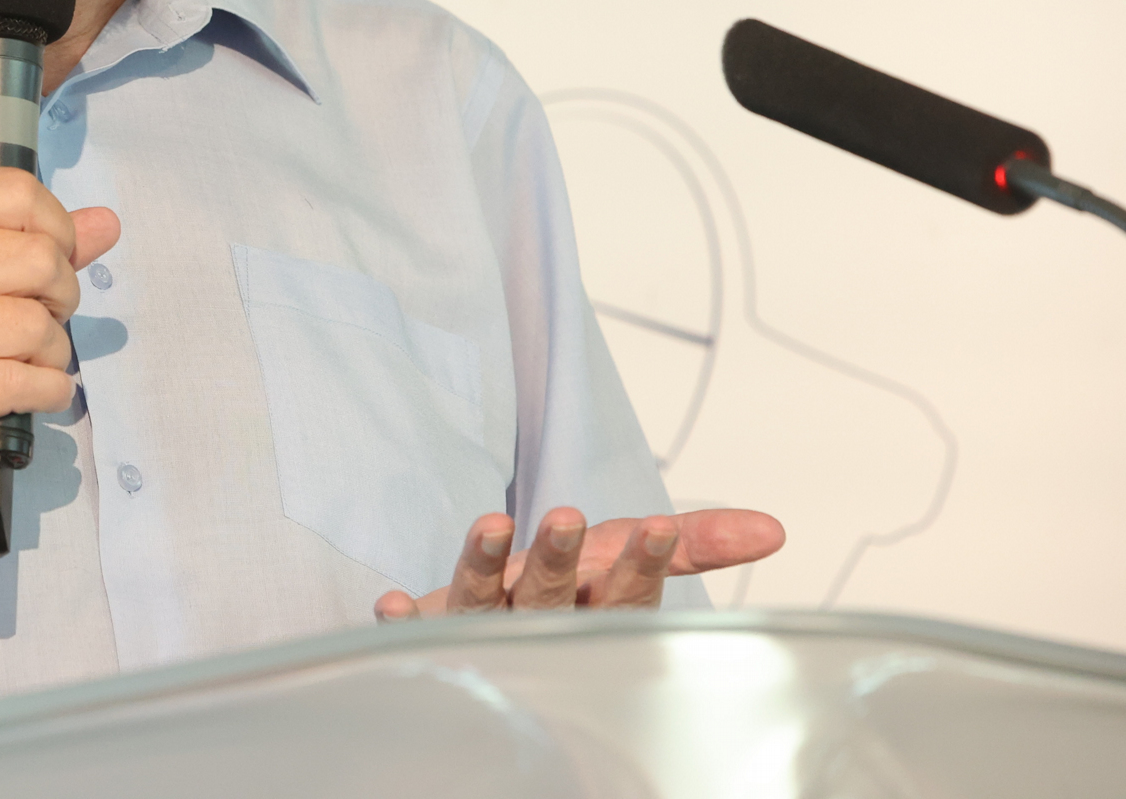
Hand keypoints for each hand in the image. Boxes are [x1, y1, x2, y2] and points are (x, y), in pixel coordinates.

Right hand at [0, 169, 119, 493]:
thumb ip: (12, 234)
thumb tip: (105, 224)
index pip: (17, 193)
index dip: (57, 227)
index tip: (53, 254)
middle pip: (37, 258)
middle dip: (61, 294)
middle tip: (45, 312)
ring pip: (35, 324)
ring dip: (54, 350)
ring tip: (36, 356)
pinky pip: (21, 382)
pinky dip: (46, 390)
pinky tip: (36, 389)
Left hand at [373, 506, 785, 619]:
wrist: (491, 647)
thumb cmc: (567, 595)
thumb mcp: (624, 558)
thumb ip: (692, 543)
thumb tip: (775, 528)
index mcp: (591, 612)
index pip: (624, 594)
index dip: (641, 564)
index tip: (659, 528)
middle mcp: (535, 625)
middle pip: (549, 597)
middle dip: (556, 560)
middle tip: (562, 516)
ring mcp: (478, 629)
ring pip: (480, 603)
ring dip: (483, 566)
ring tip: (490, 525)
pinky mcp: (424, 629)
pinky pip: (411, 626)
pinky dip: (403, 617)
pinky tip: (389, 601)